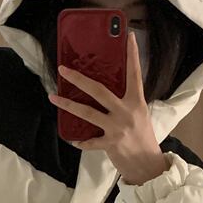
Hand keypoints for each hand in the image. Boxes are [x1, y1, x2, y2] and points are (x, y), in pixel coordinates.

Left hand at [48, 30, 167, 183]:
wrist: (149, 165)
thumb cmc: (143, 138)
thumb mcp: (139, 115)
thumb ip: (126, 102)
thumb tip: (105, 92)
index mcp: (137, 101)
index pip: (135, 74)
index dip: (132, 55)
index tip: (128, 37)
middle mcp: (126, 111)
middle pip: (99, 90)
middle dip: (79, 79)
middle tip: (63, 69)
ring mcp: (117, 127)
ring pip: (87, 113)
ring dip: (68, 105)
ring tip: (53, 97)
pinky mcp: (110, 143)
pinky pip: (90, 141)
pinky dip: (81, 141)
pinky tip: (73, 139)